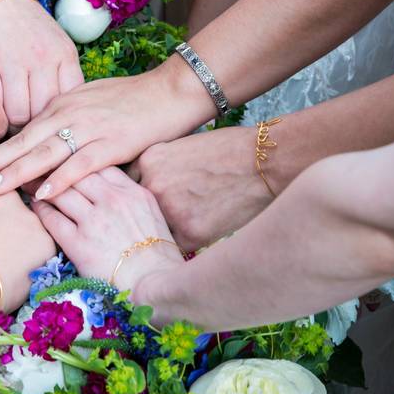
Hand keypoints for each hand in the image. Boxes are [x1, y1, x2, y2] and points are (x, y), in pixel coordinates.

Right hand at [0, 0, 83, 125]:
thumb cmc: (30, 27)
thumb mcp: (59, 44)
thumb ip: (65, 76)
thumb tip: (64, 116)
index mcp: (63, 54)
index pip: (68, 102)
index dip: (57, 117)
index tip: (48, 119)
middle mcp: (41, 58)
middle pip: (43, 113)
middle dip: (35, 124)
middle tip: (26, 124)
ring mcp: (12, 62)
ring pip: (18, 115)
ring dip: (13, 122)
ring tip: (11, 117)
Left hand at [0, 59, 205, 198]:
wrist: (171, 91)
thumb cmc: (132, 101)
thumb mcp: (89, 103)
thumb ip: (65, 120)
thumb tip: (43, 140)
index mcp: (61, 107)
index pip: (19, 132)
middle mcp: (69, 115)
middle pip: (22, 142)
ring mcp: (90, 128)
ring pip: (45, 153)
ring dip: (15, 172)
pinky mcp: (113, 143)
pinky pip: (81, 164)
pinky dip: (61, 179)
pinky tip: (42, 194)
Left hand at [32, 167, 182, 290]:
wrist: (155, 285)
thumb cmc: (158, 257)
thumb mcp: (153, 216)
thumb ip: (132, 199)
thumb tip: (114, 192)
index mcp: (134, 193)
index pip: (101, 165)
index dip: (80, 161)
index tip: (68, 161)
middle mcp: (113, 200)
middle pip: (76, 172)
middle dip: (56, 167)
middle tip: (40, 165)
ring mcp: (94, 220)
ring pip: (60, 191)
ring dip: (42, 185)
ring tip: (30, 181)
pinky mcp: (78, 243)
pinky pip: (52, 218)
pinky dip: (40, 209)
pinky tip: (34, 205)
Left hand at [129, 128, 272, 251]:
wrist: (265, 162)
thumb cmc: (230, 151)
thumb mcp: (183, 147)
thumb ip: (159, 167)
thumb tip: (145, 188)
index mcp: (149, 159)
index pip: (127, 184)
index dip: (138, 194)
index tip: (145, 201)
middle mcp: (153, 184)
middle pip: (136, 209)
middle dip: (146, 215)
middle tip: (161, 219)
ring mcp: (169, 209)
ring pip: (154, 230)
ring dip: (164, 231)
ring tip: (187, 225)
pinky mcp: (190, 232)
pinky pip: (177, 245)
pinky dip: (186, 242)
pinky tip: (199, 233)